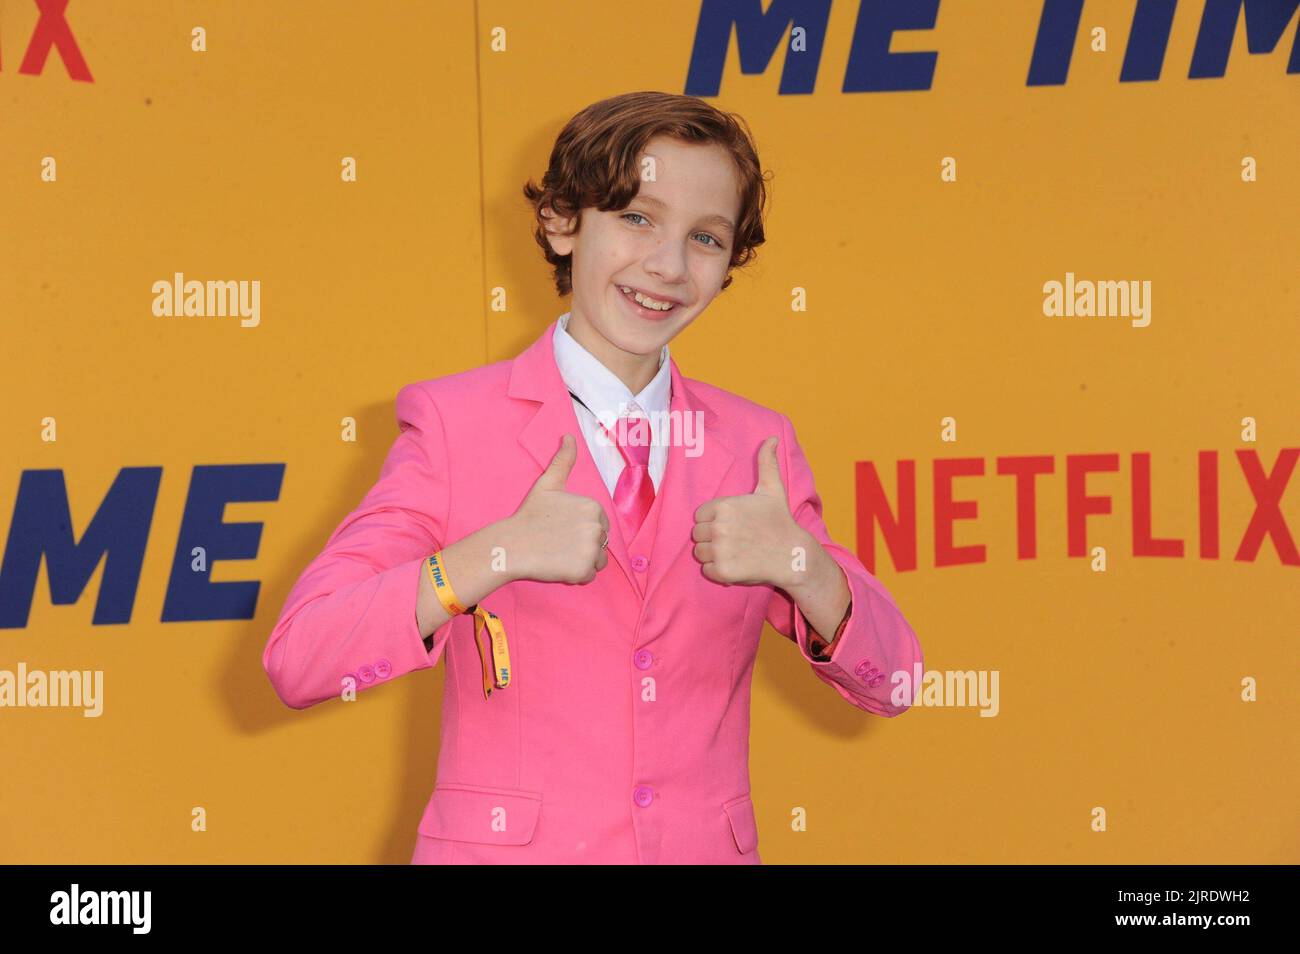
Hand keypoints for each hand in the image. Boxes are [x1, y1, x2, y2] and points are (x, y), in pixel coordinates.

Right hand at [503, 433, 609, 583]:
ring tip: (558, 554)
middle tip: (557, 542)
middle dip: (581, 546)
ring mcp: (591, 549)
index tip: (560, 529)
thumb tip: (569, 436)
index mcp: (593, 506)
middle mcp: (597, 526)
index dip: (579, 530)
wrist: (512, 544)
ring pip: (597, 561)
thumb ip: (563, 460)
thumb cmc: (529, 515)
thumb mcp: (548, 484)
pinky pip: (588, 577)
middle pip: (600, 544)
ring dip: (581, 562)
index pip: (599, 525)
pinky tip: (557, 566)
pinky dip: (575, 576)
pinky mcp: (584, 570)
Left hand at [691, 436, 807, 586]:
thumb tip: (772, 437)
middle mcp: (719, 528)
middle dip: (712, 538)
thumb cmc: (780, 521)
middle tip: (736, 540)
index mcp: (724, 506)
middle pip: (697, 535)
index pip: (700, 516)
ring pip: (700, 553)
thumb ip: (766, 462)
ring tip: (736, 552)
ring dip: (713, 555)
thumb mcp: (772, 489)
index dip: (713, 521)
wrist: (793, 554)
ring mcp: (720, 550)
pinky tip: (736, 565)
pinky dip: (718, 572)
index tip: (733, 525)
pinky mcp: (723, 571)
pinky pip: (707, 571)